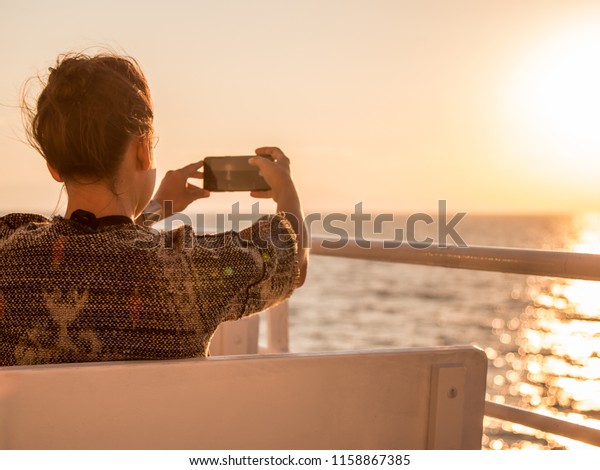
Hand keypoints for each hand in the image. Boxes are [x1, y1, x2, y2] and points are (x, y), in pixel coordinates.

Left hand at [152, 161, 209, 217]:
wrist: (159, 208)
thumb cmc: (172, 201)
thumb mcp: (189, 197)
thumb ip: (199, 194)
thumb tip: (206, 193)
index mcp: (179, 174)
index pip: (191, 167)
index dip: (198, 165)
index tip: (202, 163)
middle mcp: (173, 174)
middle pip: (186, 173)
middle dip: (195, 175)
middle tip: (203, 177)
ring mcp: (168, 179)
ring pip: (182, 179)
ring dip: (190, 183)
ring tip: (198, 190)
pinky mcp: (165, 184)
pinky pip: (176, 182)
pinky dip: (183, 185)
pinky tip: (188, 192)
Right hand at [248, 147, 295, 203]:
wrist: (284, 192)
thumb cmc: (277, 176)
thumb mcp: (264, 164)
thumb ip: (257, 160)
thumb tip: (252, 160)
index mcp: (283, 160)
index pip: (275, 150)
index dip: (265, 149)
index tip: (256, 152)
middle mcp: (284, 170)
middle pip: (274, 164)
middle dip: (264, 164)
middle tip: (257, 163)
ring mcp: (282, 181)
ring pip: (271, 177)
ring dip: (263, 177)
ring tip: (255, 177)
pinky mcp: (279, 191)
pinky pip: (268, 191)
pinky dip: (260, 191)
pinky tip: (253, 193)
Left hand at [249, 147, 307, 286]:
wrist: (294, 234)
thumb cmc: (292, 246)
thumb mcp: (289, 256)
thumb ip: (294, 267)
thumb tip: (299, 287)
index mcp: (289, 208)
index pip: (278, 195)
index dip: (264, 191)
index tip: (250, 193)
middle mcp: (292, 195)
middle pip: (284, 176)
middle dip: (271, 170)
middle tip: (254, 166)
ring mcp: (290, 186)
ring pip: (284, 164)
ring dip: (272, 158)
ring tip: (255, 154)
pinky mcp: (285, 178)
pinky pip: (279, 162)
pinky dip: (267, 158)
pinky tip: (252, 157)